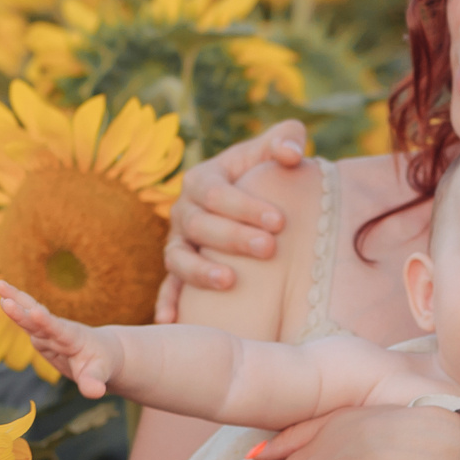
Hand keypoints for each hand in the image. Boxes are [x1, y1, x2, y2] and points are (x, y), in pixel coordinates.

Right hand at [0, 282, 116, 397]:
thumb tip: (95, 392)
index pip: (57, 330)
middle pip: (38, 320)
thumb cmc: (101, 363)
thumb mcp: (100, 374)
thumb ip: (94, 382)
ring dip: (16, 301)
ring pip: (30, 314)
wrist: (102, 351)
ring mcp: (48, 332)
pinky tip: (2, 297)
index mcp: (72, 339)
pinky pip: (26, 320)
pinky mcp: (41, 335)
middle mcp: (58, 331)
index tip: (35, 311)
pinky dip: (16, 308)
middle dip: (22, 312)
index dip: (45, 322)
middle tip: (5, 300)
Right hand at [156, 119, 310, 320]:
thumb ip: (285, 139)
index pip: (217, 192)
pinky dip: (167, 303)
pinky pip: (168, 288)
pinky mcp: (179, 272)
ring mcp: (178, 243)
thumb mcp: (272, 151)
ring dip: (200, 271)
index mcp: (202, 180)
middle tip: (269, 248)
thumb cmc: (264, 174)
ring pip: (178, 257)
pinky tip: (173, 320)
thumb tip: (292, 154)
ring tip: (229, 282)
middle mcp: (184, 212)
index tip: (280, 221)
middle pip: (199, 225)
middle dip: (232, 237)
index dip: (245, 206)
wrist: (250, 201)